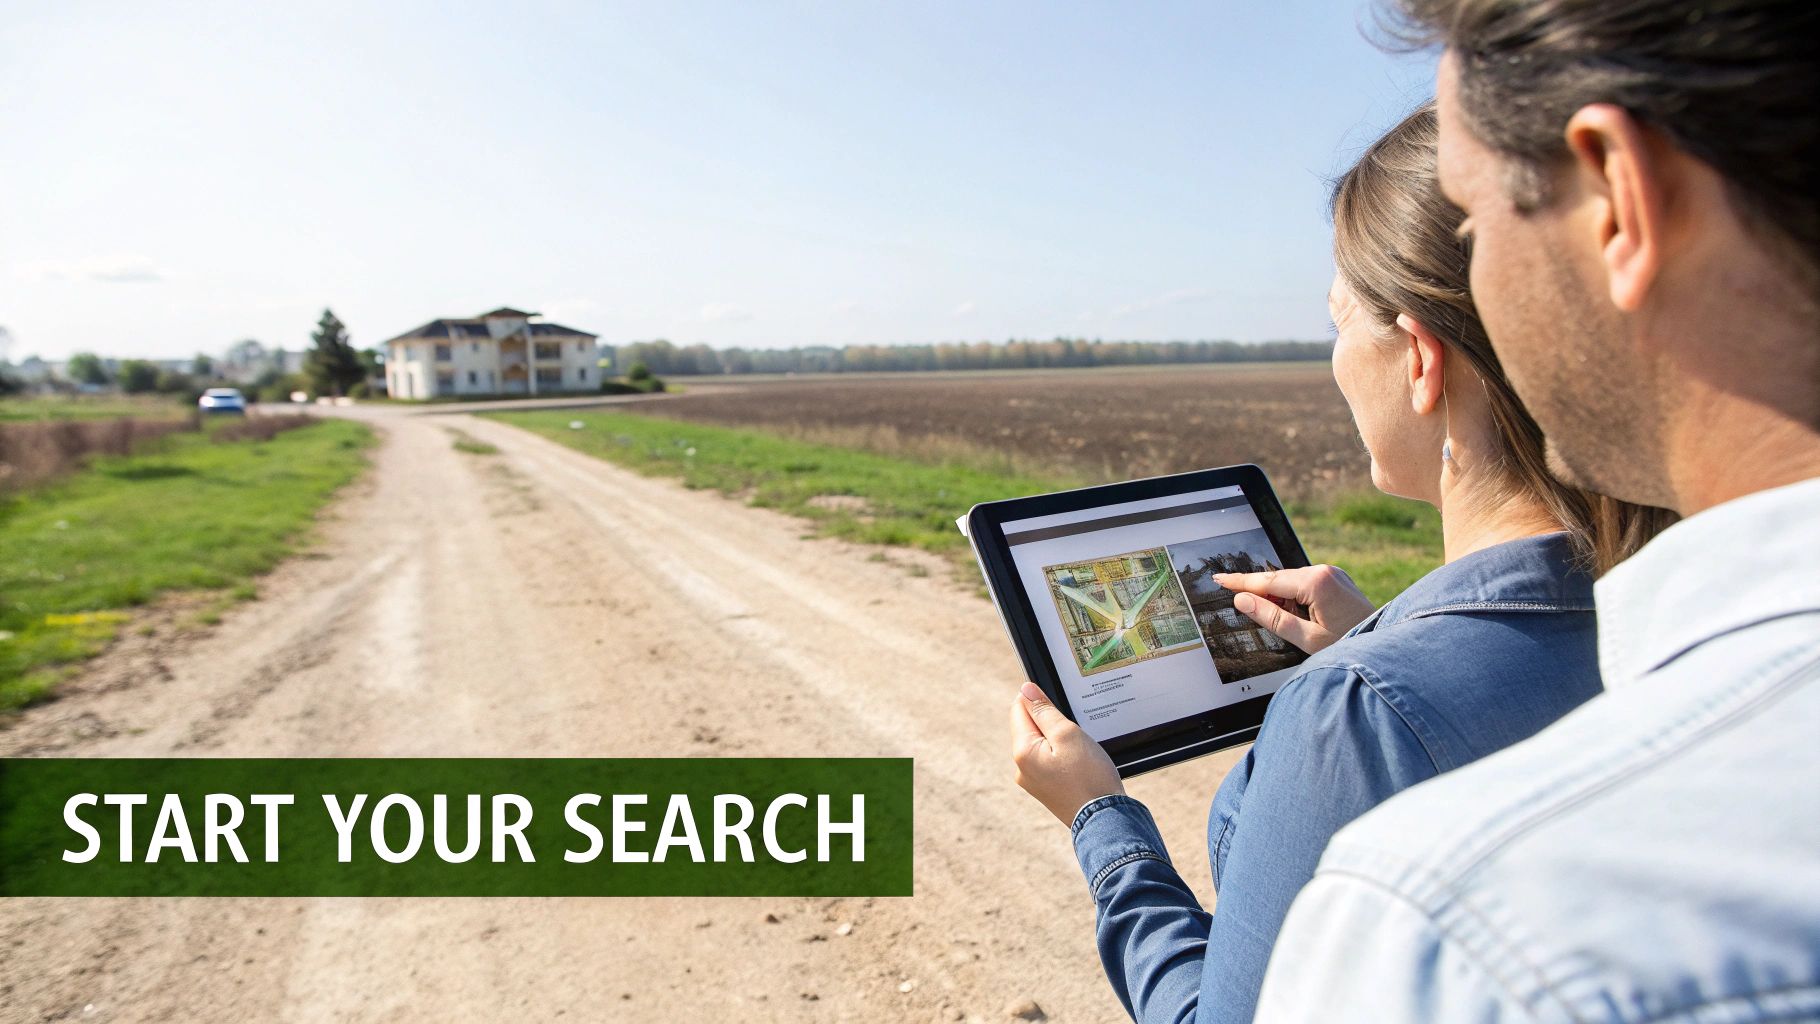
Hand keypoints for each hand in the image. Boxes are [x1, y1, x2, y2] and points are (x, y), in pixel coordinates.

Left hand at [1009, 682, 1123, 825]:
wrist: (1105, 820)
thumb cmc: (1089, 777)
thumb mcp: (1068, 734)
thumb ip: (1044, 710)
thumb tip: (1026, 690)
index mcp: (1022, 752)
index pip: (1019, 709)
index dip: (1040, 701)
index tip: (1061, 709)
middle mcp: (1021, 768)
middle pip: (1029, 727)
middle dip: (1051, 722)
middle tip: (1075, 735)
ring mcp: (1032, 781)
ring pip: (1041, 744)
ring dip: (1059, 739)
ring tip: (1080, 753)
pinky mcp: (1046, 789)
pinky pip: (1049, 761)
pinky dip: (1063, 756)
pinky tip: (1079, 764)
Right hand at [1212, 565, 1374, 653]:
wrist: (1385, 648)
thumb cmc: (1350, 646)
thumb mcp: (1306, 638)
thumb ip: (1272, 617)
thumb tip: (1243, 601)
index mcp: (1317, 582)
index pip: (1269, 580)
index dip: (1241, 582)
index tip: (1221, 579)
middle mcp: (1325, 571)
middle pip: (1279, 579)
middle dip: (1262, 593)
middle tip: (1242, 607)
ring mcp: (1333, 574)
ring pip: (1292, 582)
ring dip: (1280, 599)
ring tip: (1290, 625)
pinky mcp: (1338, 581)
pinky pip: (1306, 584)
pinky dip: (1295, 598)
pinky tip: (1298, 617)